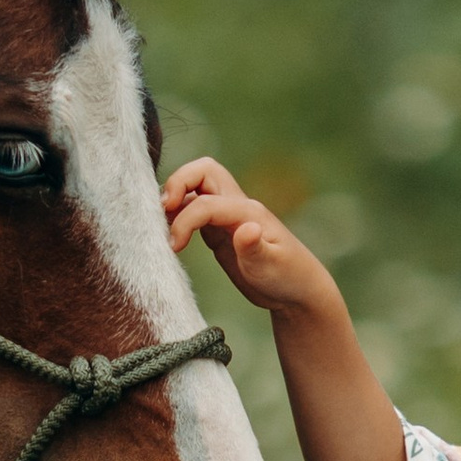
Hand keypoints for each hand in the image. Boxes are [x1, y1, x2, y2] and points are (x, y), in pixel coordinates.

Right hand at [162, 159, 339, 317]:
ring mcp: (227, 217)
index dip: (184, 220)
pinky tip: (172, 239)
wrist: (298, 290)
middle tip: (162, 214)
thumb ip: (255, 248)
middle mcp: (236, 207)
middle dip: (177, 183)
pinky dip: (178, 216)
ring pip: (195, 187)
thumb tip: (247, 228)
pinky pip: (194, 210)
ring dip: (174, 199)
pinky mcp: (219, 230)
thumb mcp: (271, 268)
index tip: (175, 247)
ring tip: (162, 229)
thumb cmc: (288, 278)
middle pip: (202, 171)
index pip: (205, 203)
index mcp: (247, 212)